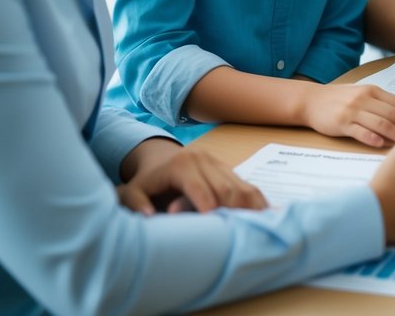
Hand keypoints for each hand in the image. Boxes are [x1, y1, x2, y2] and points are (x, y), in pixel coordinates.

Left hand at [116, 138, 266, 214]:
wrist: (159, 162)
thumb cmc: (146, 184)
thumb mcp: (131, 192)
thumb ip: (135, 203)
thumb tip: (148, 215)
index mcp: (180, 164)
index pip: (198, 187)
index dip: (206, 207)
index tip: (212, 227)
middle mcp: (203, 159)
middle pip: (225, 188)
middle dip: (233, 211)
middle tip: (239, 234)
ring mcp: (219, 163)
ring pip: (241, 187)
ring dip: (250, 208)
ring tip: (259, 228)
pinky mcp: (229, 170)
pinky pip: (247, 186)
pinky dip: (256, 202)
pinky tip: (264, 218)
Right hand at [303, 83, 394, 147]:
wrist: (312, 101)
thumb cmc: (341, 99)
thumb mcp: (363, 95)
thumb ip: (382, 103)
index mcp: (373, 91)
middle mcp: (365, 99)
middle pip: (393, 113)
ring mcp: (353, 111)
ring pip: (379, 123)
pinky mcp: (341, 123)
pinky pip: (359, 131)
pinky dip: (371, 137)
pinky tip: (381, 144)